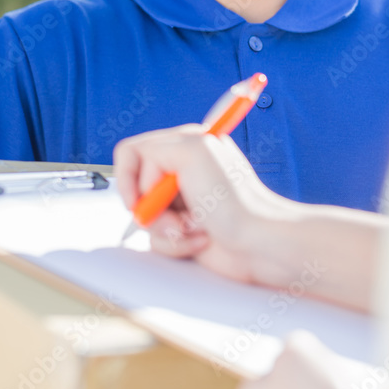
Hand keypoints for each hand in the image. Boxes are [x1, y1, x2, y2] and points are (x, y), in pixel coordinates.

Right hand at [114, 124, 296, 284]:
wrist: (258, 244)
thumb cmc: (235, 200)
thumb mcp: (191, 153)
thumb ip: (154, 150)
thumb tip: (140, 180)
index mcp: (184, 144)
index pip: (133, 152)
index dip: (130, 176)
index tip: (140, 197)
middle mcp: (181, 170)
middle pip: (134, 188)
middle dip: (152, 206)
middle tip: (175, 212)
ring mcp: (181, 201)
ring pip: (144, 216)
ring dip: (166, 227)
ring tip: (193, 227)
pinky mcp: (182, 229)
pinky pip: (156, 239)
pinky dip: (175, 243)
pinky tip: (200, 239)